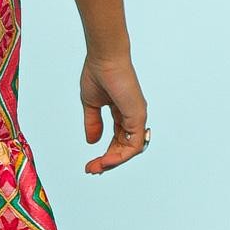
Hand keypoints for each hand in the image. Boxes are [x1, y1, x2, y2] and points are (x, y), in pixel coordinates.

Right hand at [79, 50, 148, 174]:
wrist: (104, 58)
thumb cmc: (98, 74)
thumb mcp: (91, 104)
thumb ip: (93, 123)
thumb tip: (92, 142)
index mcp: (123, 113)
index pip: (117, 140)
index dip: (105, 153)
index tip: (91, 163)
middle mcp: (133, 117)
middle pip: (124, 148)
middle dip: (108, 161)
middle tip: (92, 170)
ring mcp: (137, 117)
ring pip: (130, 150)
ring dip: (113, 162)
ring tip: (97, 167)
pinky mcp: (138, 117)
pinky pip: (133, 144)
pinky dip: (120, 155)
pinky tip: (106, 160)